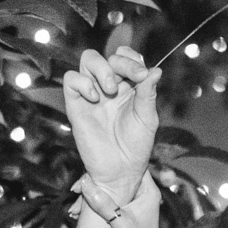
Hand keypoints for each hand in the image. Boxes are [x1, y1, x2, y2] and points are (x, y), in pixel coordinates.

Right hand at [62, 47, 160, 204]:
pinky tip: (95, 97)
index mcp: (128, 86)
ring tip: (110, 89)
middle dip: (122, 63)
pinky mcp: (76, 105)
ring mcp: (91, 94)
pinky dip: (82, 82)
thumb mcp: (147, 118)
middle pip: (108, 56)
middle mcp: (109, 86)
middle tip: (134, 77)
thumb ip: (148, 93)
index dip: (133, 59)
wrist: (121, 172)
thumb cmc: (136, 147)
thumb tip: (156, 70)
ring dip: (102, 68)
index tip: (143, 74)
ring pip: (88, 59)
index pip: (126, 57)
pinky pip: (71, 79)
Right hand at [78, 169, 161, 227]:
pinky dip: (88, 204)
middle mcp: (139, 195)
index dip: (110, 166)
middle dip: (93, 183)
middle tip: (75, 191)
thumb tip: (85, 184)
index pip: (130, 167)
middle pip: (113, 177)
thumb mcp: (120, 223)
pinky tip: (76, 212)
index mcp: (148, 192)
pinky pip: (100, 201)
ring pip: (104, 190)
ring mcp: (127, 203)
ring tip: (74, 207)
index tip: (89, 171)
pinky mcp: (116, 213)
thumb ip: (104, 203)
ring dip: (88, 196)